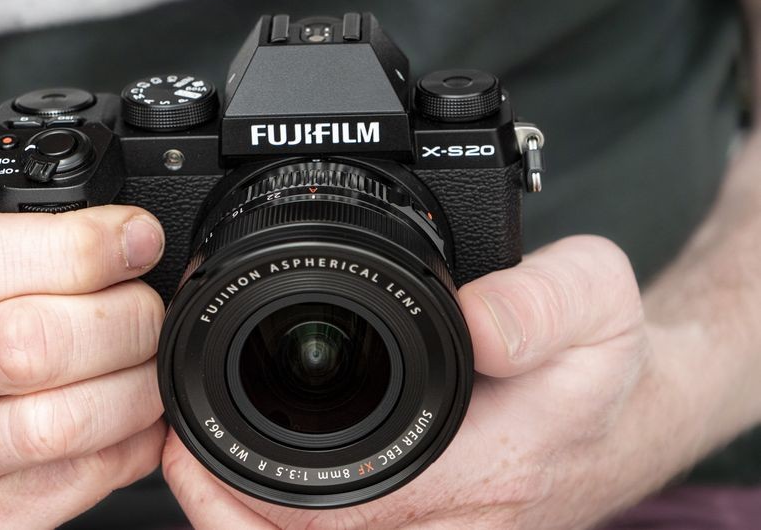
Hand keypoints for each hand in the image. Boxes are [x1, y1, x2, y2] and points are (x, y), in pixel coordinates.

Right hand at [0, 205, 166, 527]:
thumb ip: (14, 245)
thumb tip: (125, 229)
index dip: (76, 246)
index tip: (135, 238)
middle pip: (33, 343)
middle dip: (125, 317)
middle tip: (148, 307)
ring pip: (65, 421)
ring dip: (138, 386)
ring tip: (148, 361)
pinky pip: (91, 473)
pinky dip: (137, 436)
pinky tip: (135, 411)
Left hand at [163, 235, 705, 528]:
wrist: (630, 413)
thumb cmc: (604, 364)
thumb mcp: (597, 299)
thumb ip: (544, 304)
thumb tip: (477, 322)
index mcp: (488, 472)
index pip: (347, 513)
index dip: (253, 488)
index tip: (194, 444)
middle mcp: (460, 528)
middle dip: (229, 508)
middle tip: (176, 449)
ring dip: (248, 528)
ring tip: (197, 473)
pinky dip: (284, 529)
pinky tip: (254, 490)